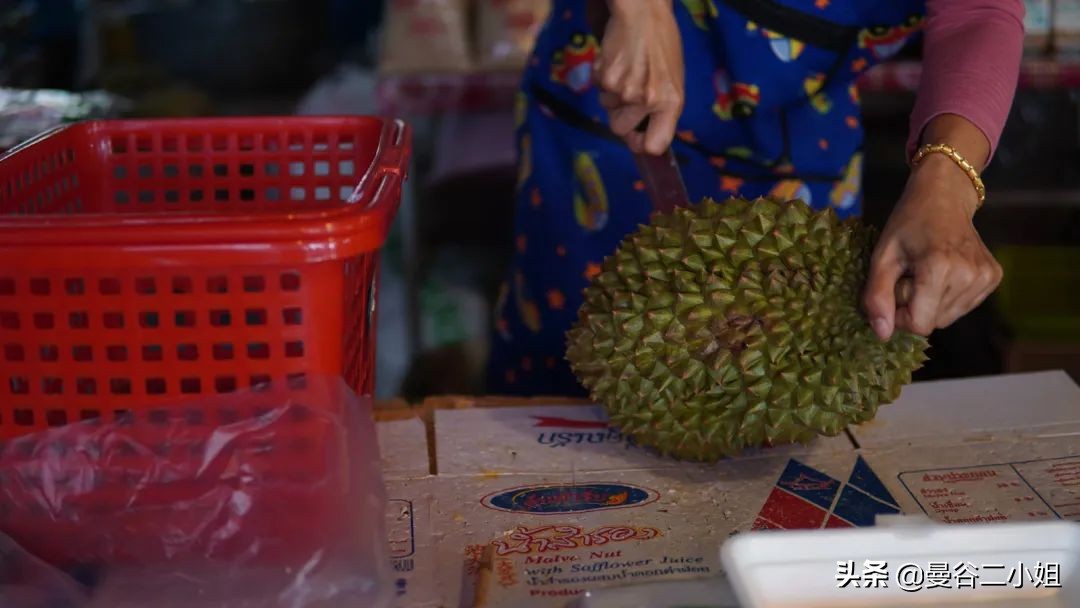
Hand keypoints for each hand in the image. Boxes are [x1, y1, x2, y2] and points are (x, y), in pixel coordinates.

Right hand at [593, 0, 683, 154]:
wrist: (643, 14)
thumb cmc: (662, 46)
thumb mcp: (673, 81)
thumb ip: (662, 110)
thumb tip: (646, 135)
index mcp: (671, 103)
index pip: (654, 146)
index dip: (643, 144)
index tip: (639, 137)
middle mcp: (648, 100)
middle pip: (620, 131)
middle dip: (621, 118)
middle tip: (628, 99)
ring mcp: (624, 91)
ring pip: (607, 109)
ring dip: (613, 96)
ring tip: (627, 72)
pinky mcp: (605, 78)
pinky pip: (599, 91)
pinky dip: (604, 80)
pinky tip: (617, 64)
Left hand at [862, 152, 1002, 340]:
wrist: (944, 196)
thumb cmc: (908, 223)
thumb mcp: (882, 256)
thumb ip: (877, 296)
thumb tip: (883, 335)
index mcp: (940, 268)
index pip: (919, 325)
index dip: (900, 317)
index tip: (894, 291)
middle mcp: (969, 275)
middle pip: (933, 322)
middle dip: (914, 307)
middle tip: (910, 276)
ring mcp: (986, 277)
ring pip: (948, 317)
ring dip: (930, 303)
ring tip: (925, 272)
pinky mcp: (993, 278)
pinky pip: (963, 306)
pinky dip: (948, 296)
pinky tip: (943, 272)